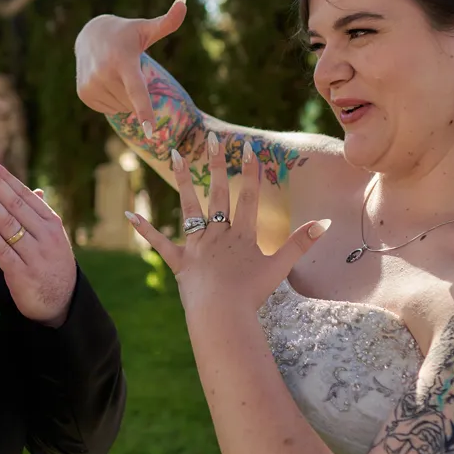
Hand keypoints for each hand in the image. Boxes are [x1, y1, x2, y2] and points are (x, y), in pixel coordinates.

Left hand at [0, 157, 77, 326]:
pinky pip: (3, 250)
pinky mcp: (22, 274)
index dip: (5, 178)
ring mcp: (34, 255)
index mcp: (51, 223)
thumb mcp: (52, 237)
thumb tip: (35, 190)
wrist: (62, 303)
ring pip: (8, 224)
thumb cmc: (52, 265)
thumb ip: (40, 214)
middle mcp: (45, 236)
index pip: (24, 195)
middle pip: (15, 204)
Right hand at [74, 0, 187, 133]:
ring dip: (125, 97)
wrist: (90, 35)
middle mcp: (104, 74)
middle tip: (128, 69)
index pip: (136, 91)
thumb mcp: (147, 28)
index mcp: (123, 61)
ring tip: (116, 74)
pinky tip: (107, 81)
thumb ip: (168, 21)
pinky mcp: (84, 94)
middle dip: (136, 92)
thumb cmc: (127, 33)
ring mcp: (91, 85)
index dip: (145, 111)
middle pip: (132, 102)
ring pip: (122, 108)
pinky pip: (109, 109)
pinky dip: (113, 100)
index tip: (151, 131)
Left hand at [127, 132, 329, 312]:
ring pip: (189, 207)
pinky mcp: (179, 262)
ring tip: (176, 155)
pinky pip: (160, 243)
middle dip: (217, 165)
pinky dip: (145, 229)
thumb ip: (301, 243)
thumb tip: (325, 222)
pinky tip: (129, 214)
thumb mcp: (280, 267)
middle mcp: (217, 234)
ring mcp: (197, 246)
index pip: (248, 196)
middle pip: (218, 194)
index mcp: (242, 235)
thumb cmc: (252, 294)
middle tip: (214, 139)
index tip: (249, 148)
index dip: (251, 171)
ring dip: (183, 180)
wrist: (222, 314)